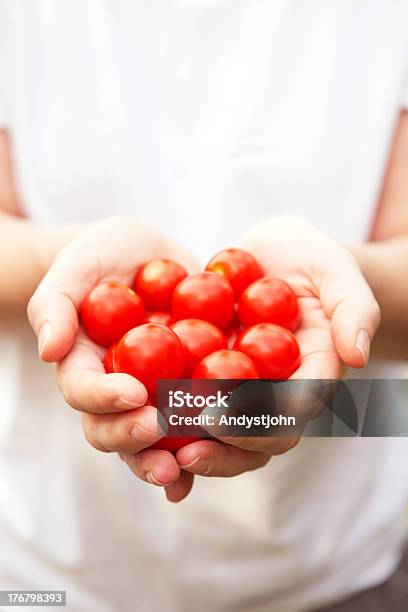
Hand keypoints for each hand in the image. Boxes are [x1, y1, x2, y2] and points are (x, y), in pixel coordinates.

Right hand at [28, 216, 198, 499]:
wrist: (146, 257)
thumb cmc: (104, 256)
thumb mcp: (76, 265)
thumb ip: (56, 303)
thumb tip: (49, 349)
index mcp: (83, 367)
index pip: (83, 391)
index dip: (103, 397)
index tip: (132, 392)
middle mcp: (115, 392)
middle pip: (112, 430)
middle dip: (132, 438)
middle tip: (159, 431)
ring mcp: (152, 396)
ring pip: (153, 440)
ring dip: (168, 458)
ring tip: (186, 466)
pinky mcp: (188, 390)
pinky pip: (196, 424)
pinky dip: (209, 443)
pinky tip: (227, 449)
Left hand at [175, 217, 380, 480]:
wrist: (272, 256)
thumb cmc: (311, 260)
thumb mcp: (336, 271)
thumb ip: (354, 308)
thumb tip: (356, 355)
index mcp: (310, 376)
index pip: (294, 411)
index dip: (263, 422)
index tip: (227, 419)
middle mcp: (274, 393)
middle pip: (255, 438)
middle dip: (223, 451)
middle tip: (187, 453)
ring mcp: (239, 390)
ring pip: (218, 433)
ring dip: (188, 445)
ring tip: (153, 447)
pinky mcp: (205, 377)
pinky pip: (186, 402)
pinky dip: (163, 418)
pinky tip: (132, 421)